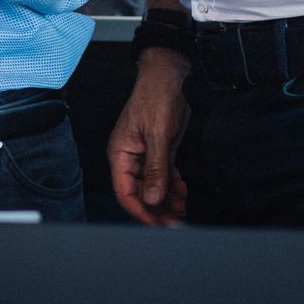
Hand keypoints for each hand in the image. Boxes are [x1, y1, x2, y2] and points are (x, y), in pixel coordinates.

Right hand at [107, 50, 190, 224]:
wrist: (167, 78)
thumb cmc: (155, 99)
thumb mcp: (157, 136)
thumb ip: (156, 169)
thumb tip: (153, 200)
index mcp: (120, 154)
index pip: (125, 192)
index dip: (140, 211)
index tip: (157, 224)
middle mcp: (130, 158)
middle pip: (140, 193)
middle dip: (157, 208)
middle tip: (176, 221)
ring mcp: (145, 156)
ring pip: (153, 187)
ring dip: (167, 199)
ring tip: (182, 206)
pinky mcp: (158, 152)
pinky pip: (163, 176)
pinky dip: (173, 186)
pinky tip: (182, 191)